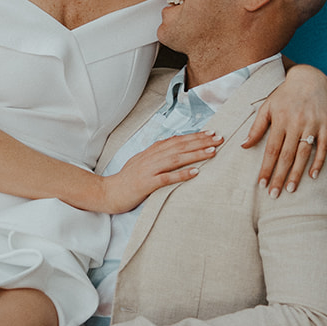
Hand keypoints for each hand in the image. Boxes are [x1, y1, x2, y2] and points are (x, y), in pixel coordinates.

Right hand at [97, 132, 221, 214]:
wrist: (108, 192)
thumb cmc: (127, 180)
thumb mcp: (142, 162)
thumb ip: (157, 154)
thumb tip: (173, 145)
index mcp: (151, 152)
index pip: (176, 140)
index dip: (194, 136)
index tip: (211, 133)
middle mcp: (151, 157)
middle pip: (179, 146)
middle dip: (200, 141)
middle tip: (219, 138)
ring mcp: (148, 170)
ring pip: (176, 159)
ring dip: (195, 154)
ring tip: (212, 151)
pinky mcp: (146, 183)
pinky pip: (167, 178)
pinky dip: (182, 174)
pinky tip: (196, 172)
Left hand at [241, 63, 326, 194]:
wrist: (309, 79)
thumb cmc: (284, 95)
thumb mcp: (267, 107)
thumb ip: (256, 127)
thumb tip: (244, 146)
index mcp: (279, 120)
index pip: (271, 149)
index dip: (266, 168)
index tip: (261, 184)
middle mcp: (295, 123)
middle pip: (286, 155)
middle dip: (279, 176)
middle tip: (274, 194)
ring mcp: (312, 124)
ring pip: (304, 153)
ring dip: (297, 173)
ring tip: (290, 189)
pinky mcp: (326, 124)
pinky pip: (323, 146)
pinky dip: (319, 161)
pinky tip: (313, 175)